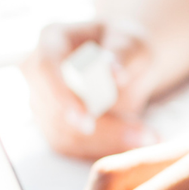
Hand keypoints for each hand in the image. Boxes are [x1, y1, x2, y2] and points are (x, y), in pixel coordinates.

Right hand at [23, 21, 157, 158]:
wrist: (124, 64)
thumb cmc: (125, 45)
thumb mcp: (132, 42)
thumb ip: (123, 53)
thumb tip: (115, 74)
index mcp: (52, 40)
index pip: (45, 68)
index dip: (62, 95)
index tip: (86, 118)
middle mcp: (39, 73)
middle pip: (55, 111)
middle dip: (101, 128)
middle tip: (145, 134)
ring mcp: (43, 102)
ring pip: (64, 135)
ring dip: (107, 142)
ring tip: (149, 137)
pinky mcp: (54, 127)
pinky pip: (74, 147)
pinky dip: (106, 149)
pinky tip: (136, 142)